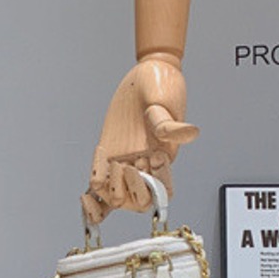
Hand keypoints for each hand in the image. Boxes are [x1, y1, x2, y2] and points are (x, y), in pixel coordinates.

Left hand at [82, 53, 197, 225]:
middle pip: (137, 201)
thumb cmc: (161, 88)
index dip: (153, 187)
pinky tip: (88, 188)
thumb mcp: (165, 104)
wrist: (143, 76)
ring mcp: (124, 163)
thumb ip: (169, 125)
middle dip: (129, 191)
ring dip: (109, 191)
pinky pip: (99, 185)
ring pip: (115, 198)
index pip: (161, 192)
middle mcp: (144, 165)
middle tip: (124, 166)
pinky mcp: (108, 157)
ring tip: (110, 164)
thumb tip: (190, 133)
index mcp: (164, 158)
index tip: (150, 160)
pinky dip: (93, 192)